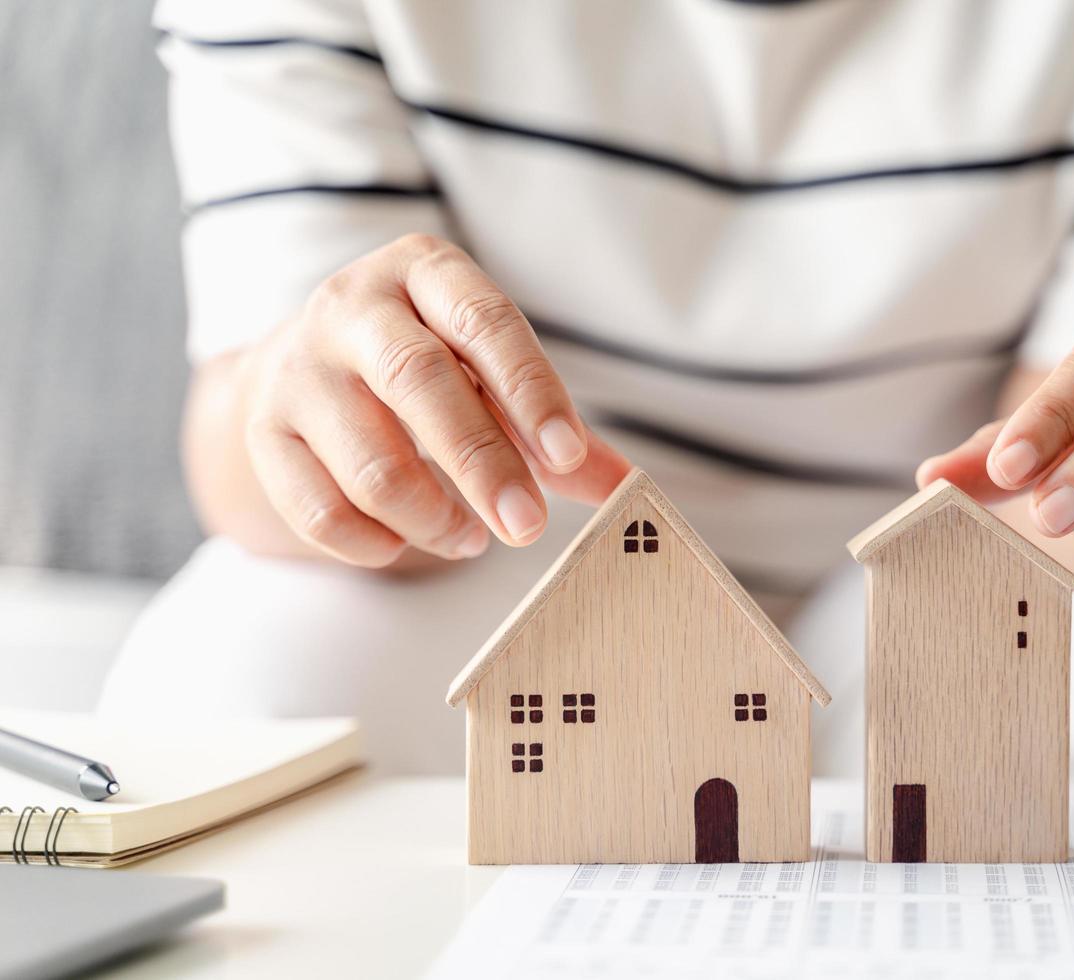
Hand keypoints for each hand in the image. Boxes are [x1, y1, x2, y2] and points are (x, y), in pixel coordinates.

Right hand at [238, 234, 628, 566]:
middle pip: (418, 382)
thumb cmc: (424, 369)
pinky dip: (372, 541)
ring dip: (432, 516)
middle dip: (482, 463)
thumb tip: (627, 489)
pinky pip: (318, 507)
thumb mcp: (489, 373)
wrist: (298, 367)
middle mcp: (352, 307)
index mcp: (423, 272)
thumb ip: (554, 430)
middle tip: (528, 526)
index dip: (530, 390)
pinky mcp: (262, 432)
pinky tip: (404, 544)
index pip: (484, 322)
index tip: (567, 456)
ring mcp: (297, 368)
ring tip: (472, 539)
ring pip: (368, 458)